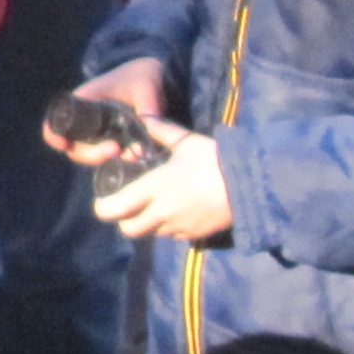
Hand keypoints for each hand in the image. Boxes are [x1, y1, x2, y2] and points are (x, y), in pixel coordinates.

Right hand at [45, 57, 169, 154]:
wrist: (154, 79)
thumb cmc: (140, 75)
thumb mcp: (145, 83)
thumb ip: (148, 102)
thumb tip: (149, 123)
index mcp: (83, 101)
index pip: (57, 122)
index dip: (54, 135)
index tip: (64, 144)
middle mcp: (86, 122)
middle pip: (75, 148)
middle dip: (92, 154)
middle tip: (115, 149)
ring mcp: (99, 135)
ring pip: (91, 155)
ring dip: (106, 159)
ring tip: (130, 155)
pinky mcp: (114, 144)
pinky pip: (109, 157)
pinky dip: (119, 161)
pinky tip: (136, 156)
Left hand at [98, 126, 232, 243]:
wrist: (250, 185)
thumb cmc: (215, 160)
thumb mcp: (188, 141)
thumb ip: (162, 131)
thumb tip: (146, 118)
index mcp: (154, 188)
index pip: (114, 209)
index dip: (104, 208)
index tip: (105, 199)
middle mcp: (161, 212)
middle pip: (128, 230)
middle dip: (125, 220)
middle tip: (131, 204)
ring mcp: (178, 227)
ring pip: (151, 233)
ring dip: (149, 223)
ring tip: (158, 205)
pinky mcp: (195, 235)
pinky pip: (173, 235)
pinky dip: (170, 227)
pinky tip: (179, 211)